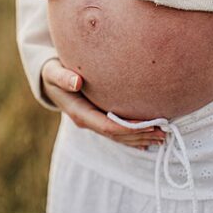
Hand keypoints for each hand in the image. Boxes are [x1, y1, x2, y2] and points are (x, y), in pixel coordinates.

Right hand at [41, 59, 164, 148]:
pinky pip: (118, 132)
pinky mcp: (99, 118)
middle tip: (164, 133)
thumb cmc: (53, 72)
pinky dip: (133, 136)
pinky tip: (148, 140)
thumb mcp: (53, 72)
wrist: (49, 81)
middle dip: (140, 135)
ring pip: (119, 136)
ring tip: (163, 136)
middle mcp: (87, 121)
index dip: (128, 128)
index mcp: (79, 113)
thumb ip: (63, 77)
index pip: (107, 126)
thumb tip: (76, 82)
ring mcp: (93, 122)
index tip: (148, 125)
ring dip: (140, 138)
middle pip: (117, 135)